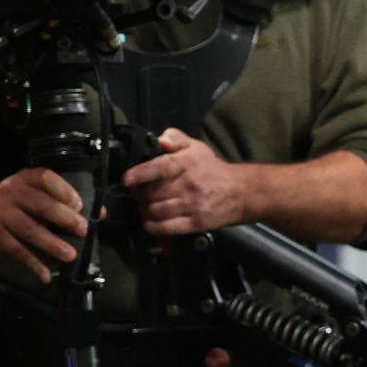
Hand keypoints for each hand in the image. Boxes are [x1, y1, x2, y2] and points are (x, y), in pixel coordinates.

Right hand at [0, 168, 88, 283]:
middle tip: (82, 230)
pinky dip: (33, 263)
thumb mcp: (34, 193)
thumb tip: (100, 214)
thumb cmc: (15, 202)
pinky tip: (46, 274)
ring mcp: (0, 214)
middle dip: (63, 218)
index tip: (80, 204)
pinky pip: (16, 250)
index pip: (45, 178)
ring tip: (70, 256)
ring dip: (51, 244)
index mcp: (25, 178)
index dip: (63, 190)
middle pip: (40, 205)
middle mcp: (10, 192)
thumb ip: (63, 200)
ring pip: (29, 230)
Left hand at [120, 128, 251, 234]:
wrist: (240, 192)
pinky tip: (151, 221)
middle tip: (140, 194)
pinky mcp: (195, 222)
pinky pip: (165, 227)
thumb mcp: (196, 147)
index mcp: (187, 163)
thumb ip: (176, 139)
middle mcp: (189, 184)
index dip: (139, 174)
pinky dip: (152, 226)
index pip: (159, 167)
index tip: (126, 179)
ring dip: (144, 211)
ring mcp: (192, 205)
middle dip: (140, 195)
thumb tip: (161, 139)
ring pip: (155, 211)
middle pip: (151, 193)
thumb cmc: (211, 169)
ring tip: (146, 206)